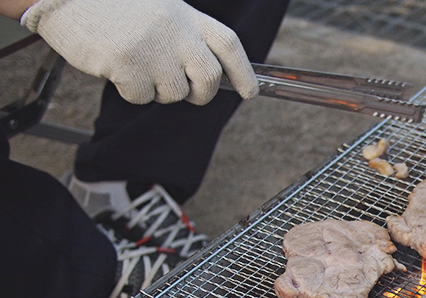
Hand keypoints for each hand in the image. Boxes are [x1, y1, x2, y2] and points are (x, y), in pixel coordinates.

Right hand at [20, 0, 258, 104]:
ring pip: (173, 93)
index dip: (244, 72)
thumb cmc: (110, 4)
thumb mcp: (159, 9)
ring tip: (135, 61)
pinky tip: (116, 66)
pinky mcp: (127, 63)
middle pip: (208, 78)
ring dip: (156, 88)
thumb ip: (185, 36)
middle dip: (201, 93)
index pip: (227, 45)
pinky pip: (141, 97)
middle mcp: (175, 31)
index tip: (251, 93)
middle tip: (186, 91)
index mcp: (186, 15)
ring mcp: (152, 48)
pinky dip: (130, 90)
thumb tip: (209, 76)